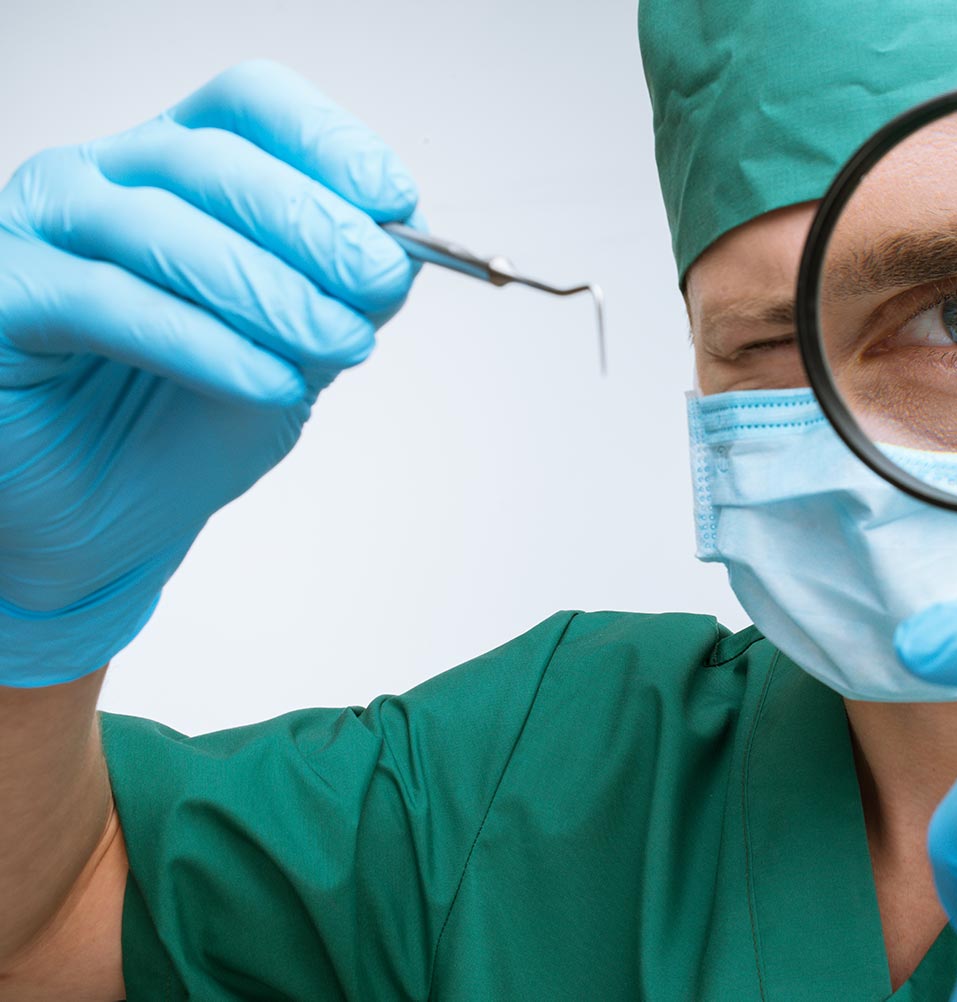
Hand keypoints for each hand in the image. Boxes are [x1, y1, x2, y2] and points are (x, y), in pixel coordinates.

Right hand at [0, 60, 419, 686]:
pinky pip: (107, 303)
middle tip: (379, 280)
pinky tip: (273, 382)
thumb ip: (336, 298)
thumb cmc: (185, 424)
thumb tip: (397, 256)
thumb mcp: (291, 352)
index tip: (396, 204)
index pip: (252, 106)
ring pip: (162, 225)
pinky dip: (205, 344)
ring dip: (269, 288)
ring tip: (340, 345)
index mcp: (178, 167)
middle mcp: (105, 179)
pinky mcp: (2, 295)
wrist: (104, 520)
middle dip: (311, 223)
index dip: (329, 143)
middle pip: (212, 159)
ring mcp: (43, 230)